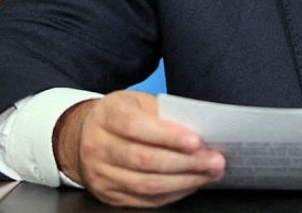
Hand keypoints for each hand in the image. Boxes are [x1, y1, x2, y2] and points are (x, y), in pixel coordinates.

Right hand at [53, 90, 224, 206]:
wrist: (86, 135)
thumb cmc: (123, 115)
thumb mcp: (139, 102)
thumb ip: (165, 114)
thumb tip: (201, 132)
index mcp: (107, 115)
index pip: (136, 127)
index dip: (168, 136)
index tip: (196, 141)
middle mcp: (98, 145)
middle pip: (144, 159)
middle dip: (186, 163)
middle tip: (215, 161)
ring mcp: (101, 173)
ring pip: (146, 184)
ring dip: (184, 181)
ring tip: (209, 174)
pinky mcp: (108, 194)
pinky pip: (145, 200)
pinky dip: (173, 193)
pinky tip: (190, 184)